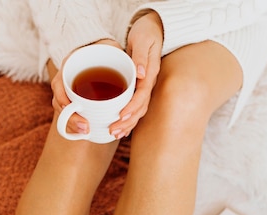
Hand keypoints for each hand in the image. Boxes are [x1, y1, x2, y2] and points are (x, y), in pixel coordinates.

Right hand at [51, 39, 120, 135]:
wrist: (102, 52)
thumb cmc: (107, 49)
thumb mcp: (112, 47)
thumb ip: (120, 55)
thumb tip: (140, 74)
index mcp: (69, 65)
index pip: (58, 85)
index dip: (63, 99)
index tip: (72, 108)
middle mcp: (66, 80)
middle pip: (60, 104)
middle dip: (71, 119)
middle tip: (86, 127)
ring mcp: (69, 92)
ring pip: (64, 113)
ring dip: (73, 126)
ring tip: (86, 132)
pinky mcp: (76, 102)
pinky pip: (71, 117)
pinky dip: (76, 127)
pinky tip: (86, 134)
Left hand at [110, 11, 162, 138]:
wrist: (153, 28)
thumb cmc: (146, 32)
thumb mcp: (142, 39)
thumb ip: (141, 56)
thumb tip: (139, 74)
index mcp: (150, 73)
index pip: (142, 95)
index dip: (132, 107)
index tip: (121, 116)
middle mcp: (148, 83)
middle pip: (140, 108)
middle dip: (127, 122)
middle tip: (113, 131)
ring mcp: (145, 86)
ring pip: (138, 110)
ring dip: (127, 124)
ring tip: (114, 134)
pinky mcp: (140, 87)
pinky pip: (135, 106)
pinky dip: (128, 118)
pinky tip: (120, 127)